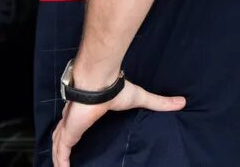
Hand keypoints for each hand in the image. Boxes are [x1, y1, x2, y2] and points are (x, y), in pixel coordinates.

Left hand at [51, 81, 184, 166]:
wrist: (100, 80)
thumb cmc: (115, 88)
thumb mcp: (140, 98)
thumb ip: (159, 103)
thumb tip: (181, 102)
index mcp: (86, 111)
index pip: (77, 123)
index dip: (74, 131)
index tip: (75, 139)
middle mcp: (74, 118)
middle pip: (63, 135)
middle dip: (62, 146)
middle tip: (64, 160)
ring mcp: (70, 125)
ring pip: (59, 145)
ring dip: (59, 157)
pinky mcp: (69, 131)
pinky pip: (61, 150)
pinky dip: (59, 161)